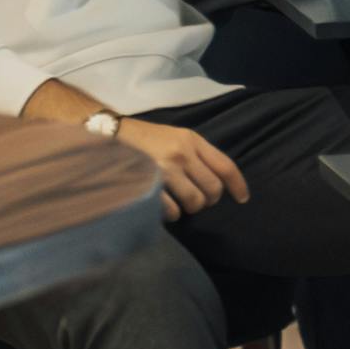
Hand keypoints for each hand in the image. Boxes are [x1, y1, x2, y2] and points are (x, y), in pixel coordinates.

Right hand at [107, 113, 246, 218]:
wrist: (107, 134)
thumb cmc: (143, 139)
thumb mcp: (175, 137)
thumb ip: (196, 155)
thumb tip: (217, 182)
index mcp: (191, 139)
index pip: (225, 165)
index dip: (238, 185)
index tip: (243, 199)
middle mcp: (182, 153)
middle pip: (213, 189)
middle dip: (208, 200)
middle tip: (197, 200)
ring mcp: (165, 169)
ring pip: (195, 202)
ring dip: (189, 208)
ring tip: (178, 202)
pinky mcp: (149, 184)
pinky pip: (172, 210)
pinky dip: (171, 214)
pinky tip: (163, 207)